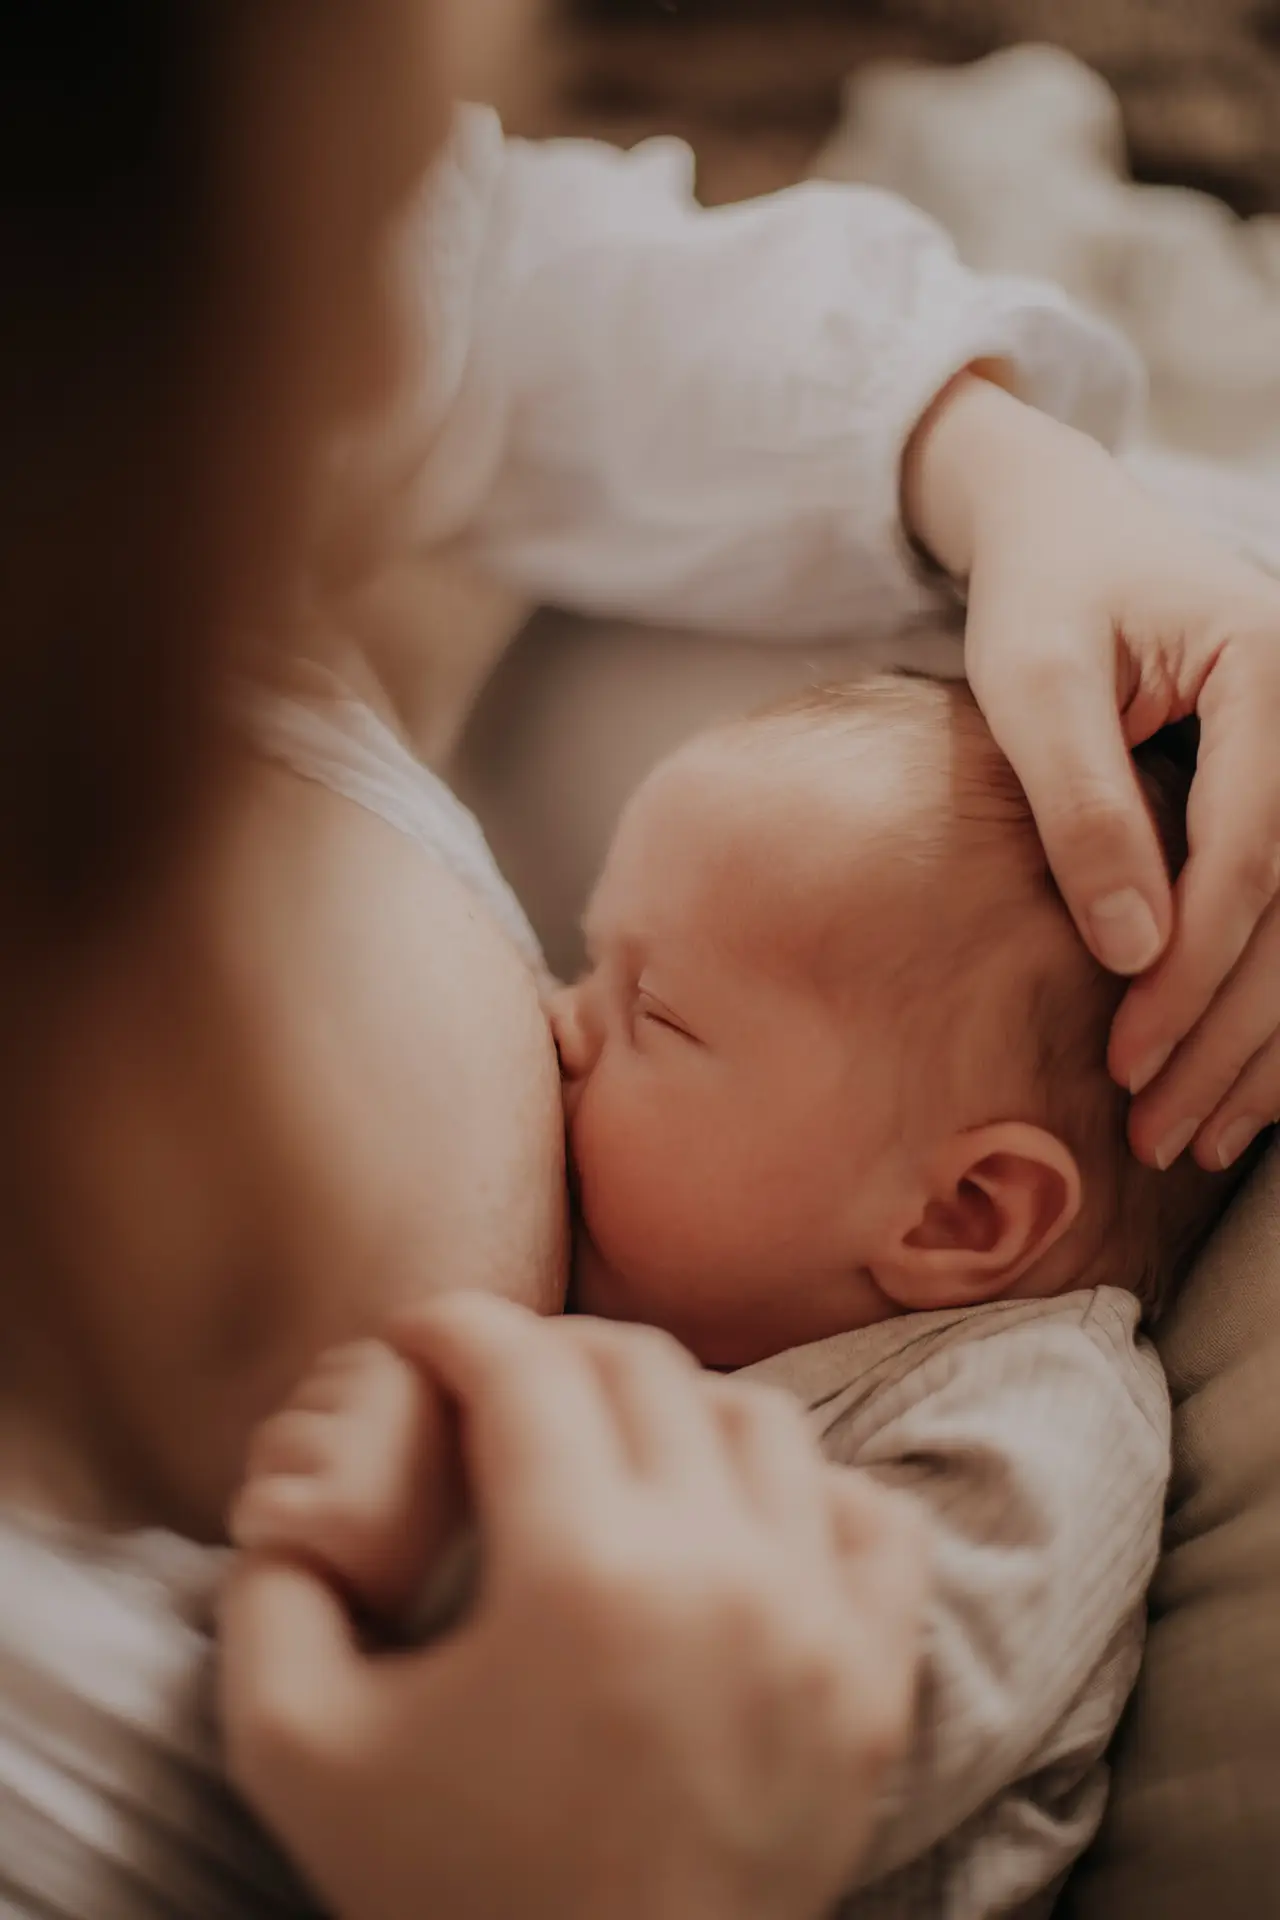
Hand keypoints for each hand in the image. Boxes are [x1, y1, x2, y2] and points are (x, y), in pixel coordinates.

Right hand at [220, 1296, 925, 1919]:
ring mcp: (816, 1626)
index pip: (524, 1366)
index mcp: (579, 1574)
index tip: (421, 1336)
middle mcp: (718, 1571)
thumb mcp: (295, 1749)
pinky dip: (809, 1492)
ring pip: (762, 1419)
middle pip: (644, 1367)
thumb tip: (305, 1490)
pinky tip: (742, 1520)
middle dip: (554, 1350)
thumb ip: (275, 1591)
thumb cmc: (448, 1898)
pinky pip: (875, 1521)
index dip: (456, 1326)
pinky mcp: (877, 1687)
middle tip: (499, 1388)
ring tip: (613, 1443)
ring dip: (677, 1404)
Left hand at [905, 373, 1279, 1170]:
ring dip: (1266, 1040)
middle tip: (1162, 1130)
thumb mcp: (1032, 679)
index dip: (1192, 967)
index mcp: (1275, 662)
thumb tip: (1132, 948)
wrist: (1070, 530)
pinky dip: (1275, 1001)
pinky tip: (1245, 1087)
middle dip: (1235, 1030)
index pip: (1254, 849)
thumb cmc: (1042, 594)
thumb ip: (1082, 802)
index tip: (1128, 1061)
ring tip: (1201, 1136)